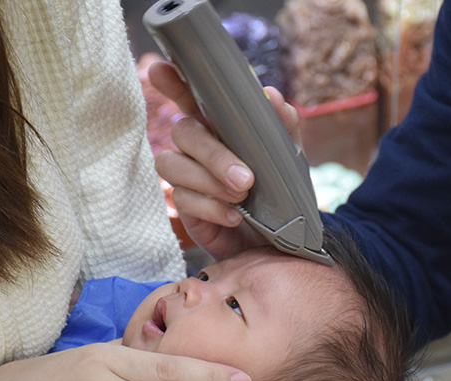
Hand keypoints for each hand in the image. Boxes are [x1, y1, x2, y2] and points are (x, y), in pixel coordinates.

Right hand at [148, 61, 301, 259]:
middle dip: (212, 154)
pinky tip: (234, 216)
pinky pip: (183, 200)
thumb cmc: (281, 194)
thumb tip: (270, 96)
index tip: (160, 70)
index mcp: (220, 128)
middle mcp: (198, 149)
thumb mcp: (290, 158)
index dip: (173, 83)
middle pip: (183, 132)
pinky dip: (211, 207)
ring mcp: (188, 178)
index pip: (191, 98)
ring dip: (208, 180)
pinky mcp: (187, 209)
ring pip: (172, 165)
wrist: (283, 241)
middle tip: (247, 179)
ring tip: (242, 196)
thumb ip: (284, 127)